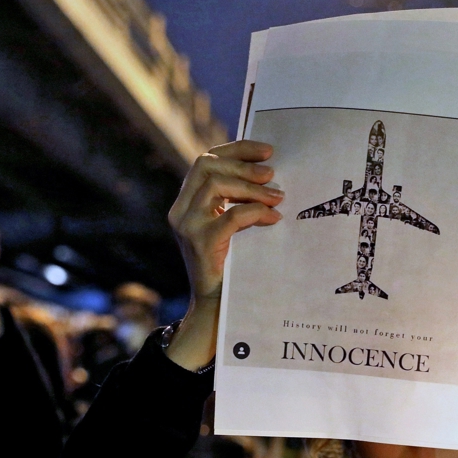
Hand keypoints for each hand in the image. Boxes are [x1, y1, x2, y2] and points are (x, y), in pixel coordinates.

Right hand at [164, 141, 283, 369]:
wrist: (215, 307)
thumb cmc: (230, 265)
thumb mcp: (229, 228)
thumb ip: (236, 201)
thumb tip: (268, 173)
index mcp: (185, 203)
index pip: (205, 160)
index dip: (236, 150)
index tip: (266, 150)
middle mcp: (180, 211)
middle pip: (208, 166)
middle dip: (244, 164)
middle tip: (272, 173)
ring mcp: (187, 226)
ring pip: (217, 186)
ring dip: (252, 188)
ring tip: (278, 196)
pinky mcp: (201, 243)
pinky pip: (232, 215)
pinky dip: (256, 212)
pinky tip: (274, 218)